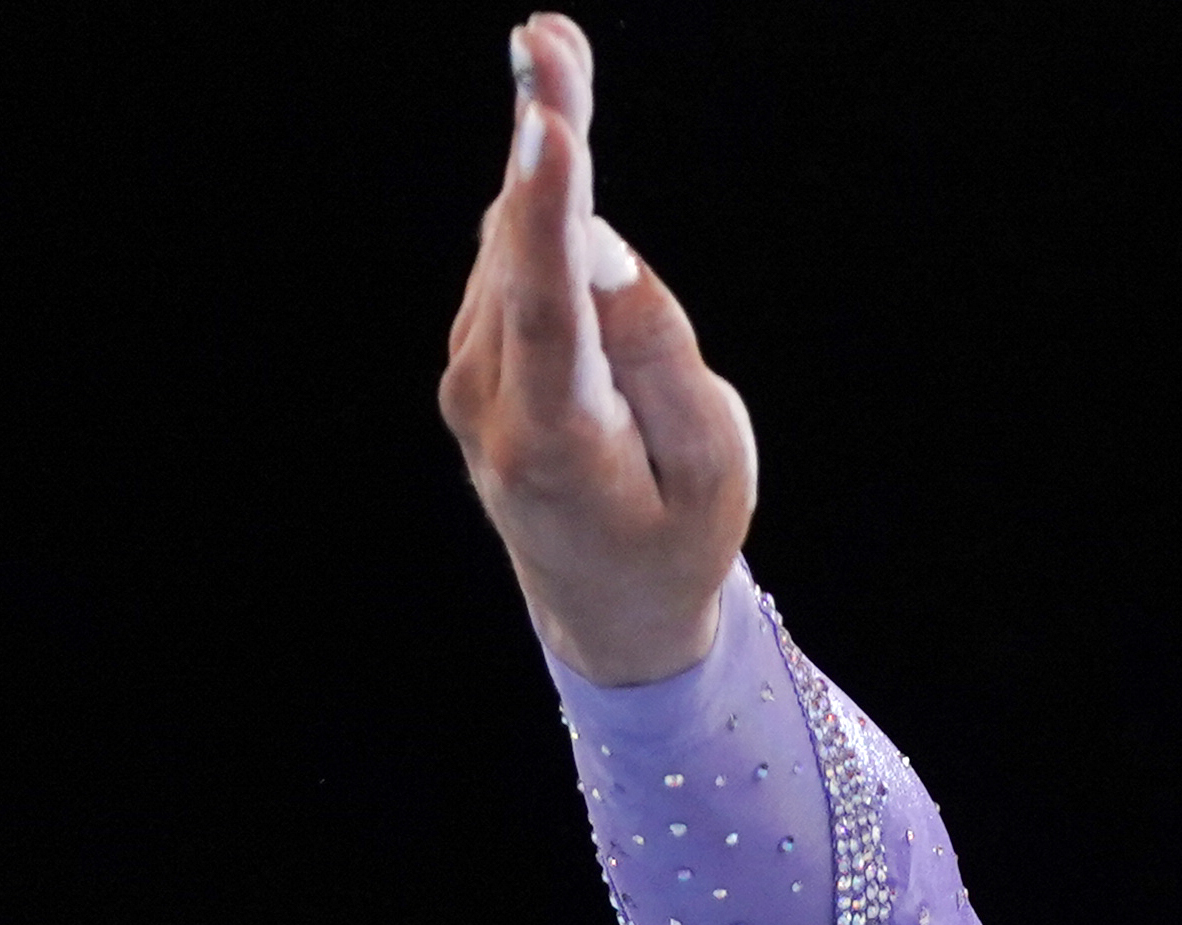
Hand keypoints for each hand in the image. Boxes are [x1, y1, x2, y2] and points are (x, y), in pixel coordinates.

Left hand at [435, 16, 754, 684]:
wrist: (606, 610)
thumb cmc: (681, 537)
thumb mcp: (716, 462)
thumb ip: (661, 351)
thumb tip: (599, 247)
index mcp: (561, 439)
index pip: (552, 306)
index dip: (551, 211)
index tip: (549, 129)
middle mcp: (489, 399)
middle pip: (521, 248)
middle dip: (540, 134)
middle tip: (546, 29)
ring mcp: (466, 374)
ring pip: (519, 249)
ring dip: (548, 170)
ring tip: (553, 58)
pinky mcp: (468, 353)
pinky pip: (513, 264)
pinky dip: (543, 218)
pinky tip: (559, 183)